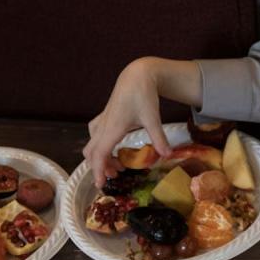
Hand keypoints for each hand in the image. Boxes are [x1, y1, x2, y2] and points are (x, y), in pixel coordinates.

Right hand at [83, 58, 171, 187]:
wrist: (136, 75)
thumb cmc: (143, 94)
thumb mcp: (153, 118)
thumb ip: (159, 138)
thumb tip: (167, 156)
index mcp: (112, 128)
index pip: (99, 154)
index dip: (98, 170)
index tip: (100, 184)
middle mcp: (103, 126)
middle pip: (92, 152)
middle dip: (101, 166)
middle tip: (117, 175)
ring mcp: (102, 120)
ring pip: (92, 144)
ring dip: (100, 156)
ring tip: (119, 163)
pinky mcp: (104, 116)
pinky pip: (95, 135)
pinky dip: (100, 146)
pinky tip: (114, 146)